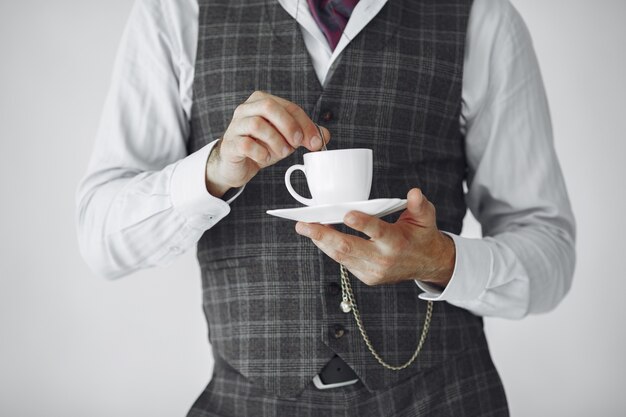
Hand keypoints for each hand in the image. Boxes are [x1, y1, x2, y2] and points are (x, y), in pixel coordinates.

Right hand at [205, 91, 329, 196]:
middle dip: (289, 126)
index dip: (306, 123)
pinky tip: (265, 158)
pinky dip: (261, 153)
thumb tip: (325, 135)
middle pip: (269, 106)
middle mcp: (246, 109)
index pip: (289, 106)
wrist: (237, 164)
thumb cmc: (261, 146)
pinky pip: (246, 144)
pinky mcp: (230, 144)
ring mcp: (235, 126)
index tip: (316, 141)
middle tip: (297, 143)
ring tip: (281, 153)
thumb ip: (305, 134)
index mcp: (262, 101)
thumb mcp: (286, 139)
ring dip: (275, 141)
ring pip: (257, 124)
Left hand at [295, 188, 455, 286]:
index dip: (362, 224)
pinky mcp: (367, 277)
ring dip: (321, 242)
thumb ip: (419, 205)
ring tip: (305, 228)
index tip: (347, 214)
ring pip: (341, 256)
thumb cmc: (422, 236)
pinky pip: (344, 262)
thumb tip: (413, 192)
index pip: (377, 232)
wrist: (428, 264)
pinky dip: (330, 249)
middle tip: (304, 225)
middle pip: (348, 247)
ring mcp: (373, 271)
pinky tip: (320, 237)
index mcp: (397, 242)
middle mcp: (383, 259)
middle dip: (323, 235)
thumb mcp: (426, 217)